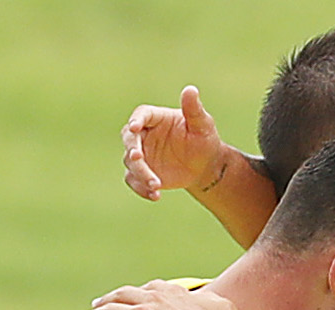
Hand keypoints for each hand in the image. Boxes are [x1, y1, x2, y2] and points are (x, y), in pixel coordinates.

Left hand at [75, 280, 242, 309]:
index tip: (133, 298)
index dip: (139, 293)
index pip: (149, 288)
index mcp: (171, 292)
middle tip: (98, 304)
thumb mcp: (220, 307)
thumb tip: (207, 300)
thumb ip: (208, 300)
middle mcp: (152, 299)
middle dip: (108, 299)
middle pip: (122, 295)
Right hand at [121, 85, 225, 200]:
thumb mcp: (202, 125)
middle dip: (132, 150)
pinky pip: (134, 180)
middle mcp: (143, 135)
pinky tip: (156, 195)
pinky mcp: (141, 172)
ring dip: (141, 174)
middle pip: (129, 140)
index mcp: (155, 118)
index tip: (135, 126)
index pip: (141, 115)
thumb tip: (191, 90)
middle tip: (139, 159)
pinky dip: (141, 188)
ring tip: (157, 185)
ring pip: (130, 163)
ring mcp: (141, 154)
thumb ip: (194, 109)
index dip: (136, 120)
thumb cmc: (204, 139)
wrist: (204, 165)